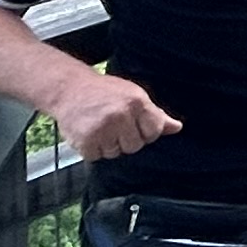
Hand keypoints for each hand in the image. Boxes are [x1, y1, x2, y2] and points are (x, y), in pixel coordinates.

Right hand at [51, 72, 180, 161]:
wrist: (69, 88)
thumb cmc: (104, 91)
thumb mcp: (134, 95)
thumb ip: (156, 114)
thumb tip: (177, 128)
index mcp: (137, 102)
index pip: (154, 132)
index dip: (144, 131)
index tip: (133, 123)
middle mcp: (121, 115)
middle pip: (135, 146)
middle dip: (125, 139)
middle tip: (113, 124)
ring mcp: (103, 129)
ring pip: (115, 154)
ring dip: (107, 145)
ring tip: (99, 127)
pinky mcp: (86, 141)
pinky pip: (97, 157)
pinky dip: (92, 149)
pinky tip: (89, 133)